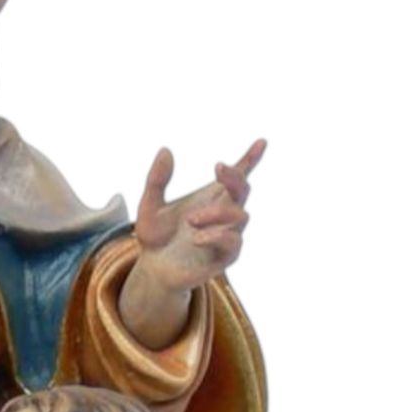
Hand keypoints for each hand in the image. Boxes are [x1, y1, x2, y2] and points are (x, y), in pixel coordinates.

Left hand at [130, 139, 264, 294]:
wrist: (152, 270)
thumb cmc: (156, 237)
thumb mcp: (150, 205)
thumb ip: (157, 179)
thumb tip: (165, 150)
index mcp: (211, 197)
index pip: (237, 177)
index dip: (251, 159)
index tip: (262, 142)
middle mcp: (223, 215)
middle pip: (243, 189)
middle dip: (235, 176)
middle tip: (217, 168)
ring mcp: (226, 236)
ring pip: (240, 216)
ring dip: (217, 213)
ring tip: (191, 220)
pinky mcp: (224, 258)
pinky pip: (233, 244)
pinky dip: (216, 237)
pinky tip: (197, 238)